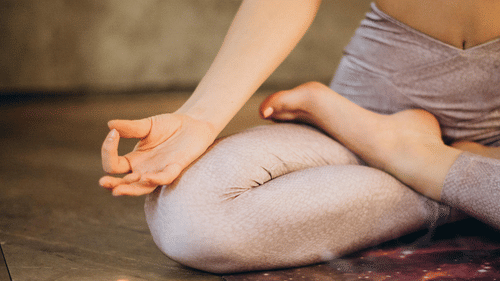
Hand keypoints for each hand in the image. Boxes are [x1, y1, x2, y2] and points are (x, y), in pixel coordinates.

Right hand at [99, 113, 216, 195]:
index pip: (113, 164)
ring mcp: (159, 170)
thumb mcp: (147, 125)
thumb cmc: (169, 126)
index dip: (108, 151)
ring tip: (117, 190)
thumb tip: (110, 125)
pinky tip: (146, 177)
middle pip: (124, 183)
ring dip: (130, 189)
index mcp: (134, 159)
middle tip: (103, 182)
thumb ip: (130, 127)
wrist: (193, 124)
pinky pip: (165, 178)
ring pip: (142, 187)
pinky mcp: (176, 168)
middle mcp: (144, 169)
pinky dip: (156, 179)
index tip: (113, 133)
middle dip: (112, 184)